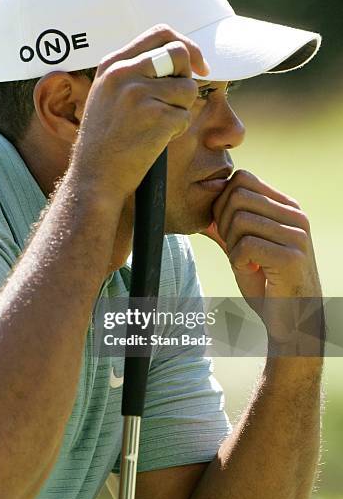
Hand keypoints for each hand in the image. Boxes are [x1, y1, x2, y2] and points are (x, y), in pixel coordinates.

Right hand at [71, 25, 208, 198]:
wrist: (94, 177)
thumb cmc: (105, 143)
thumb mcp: (107, 96)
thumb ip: (134, 73)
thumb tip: (177, 59)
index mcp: (112, 64)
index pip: (160, 34)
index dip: (186, 44)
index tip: (198, 65)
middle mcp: (124, 73)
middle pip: (179, 54)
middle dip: (187, 77)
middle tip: (178, 101)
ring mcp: (140, 94)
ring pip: (187, 89)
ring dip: (181, 109)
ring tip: (156, 128)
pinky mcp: (156, 117)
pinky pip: (185, 116)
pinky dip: (177, 131)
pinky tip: (154, 142)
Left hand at [202, 170, 322, 348]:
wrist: (291, 320)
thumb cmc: (267, 283)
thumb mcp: (245, 247)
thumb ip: (229, 224)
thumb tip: (201, 203)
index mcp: (287, 207)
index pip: (243, 178)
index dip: (223, 201)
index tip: (227, 230)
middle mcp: (296, 216)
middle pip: (238, 194)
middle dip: (223, 222)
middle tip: (233, 247)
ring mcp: (297, 235)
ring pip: (241, 219)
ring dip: (231, 244)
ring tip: (243, 260)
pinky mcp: (292, 257)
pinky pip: (246, 245)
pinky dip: (238, 260)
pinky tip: (250, 270)